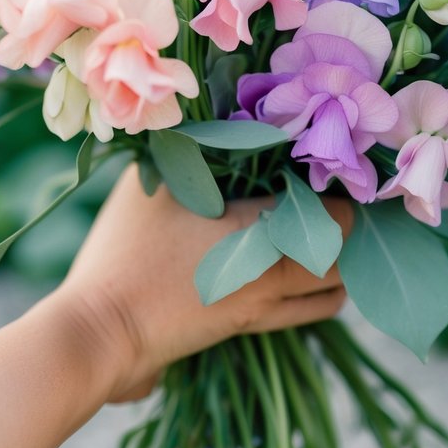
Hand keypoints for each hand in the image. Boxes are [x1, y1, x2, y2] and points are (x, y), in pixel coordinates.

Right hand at [54, 164, 351, 401]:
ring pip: (330, 294)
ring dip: (335, 265)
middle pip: (344, 259)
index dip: (341, 193)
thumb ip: (192, 147)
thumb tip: (217, 116)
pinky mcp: (246, 329)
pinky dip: (315, 291)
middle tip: (330, 196)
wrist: (102, 331)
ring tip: (321, 231)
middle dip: (345, 229)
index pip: (338, 218)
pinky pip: (302, 313)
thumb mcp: (154, 182)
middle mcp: (274, 275)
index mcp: (261, 233)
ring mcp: (263, 310)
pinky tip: (296, 264)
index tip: (327, 167)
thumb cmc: (127, 250)